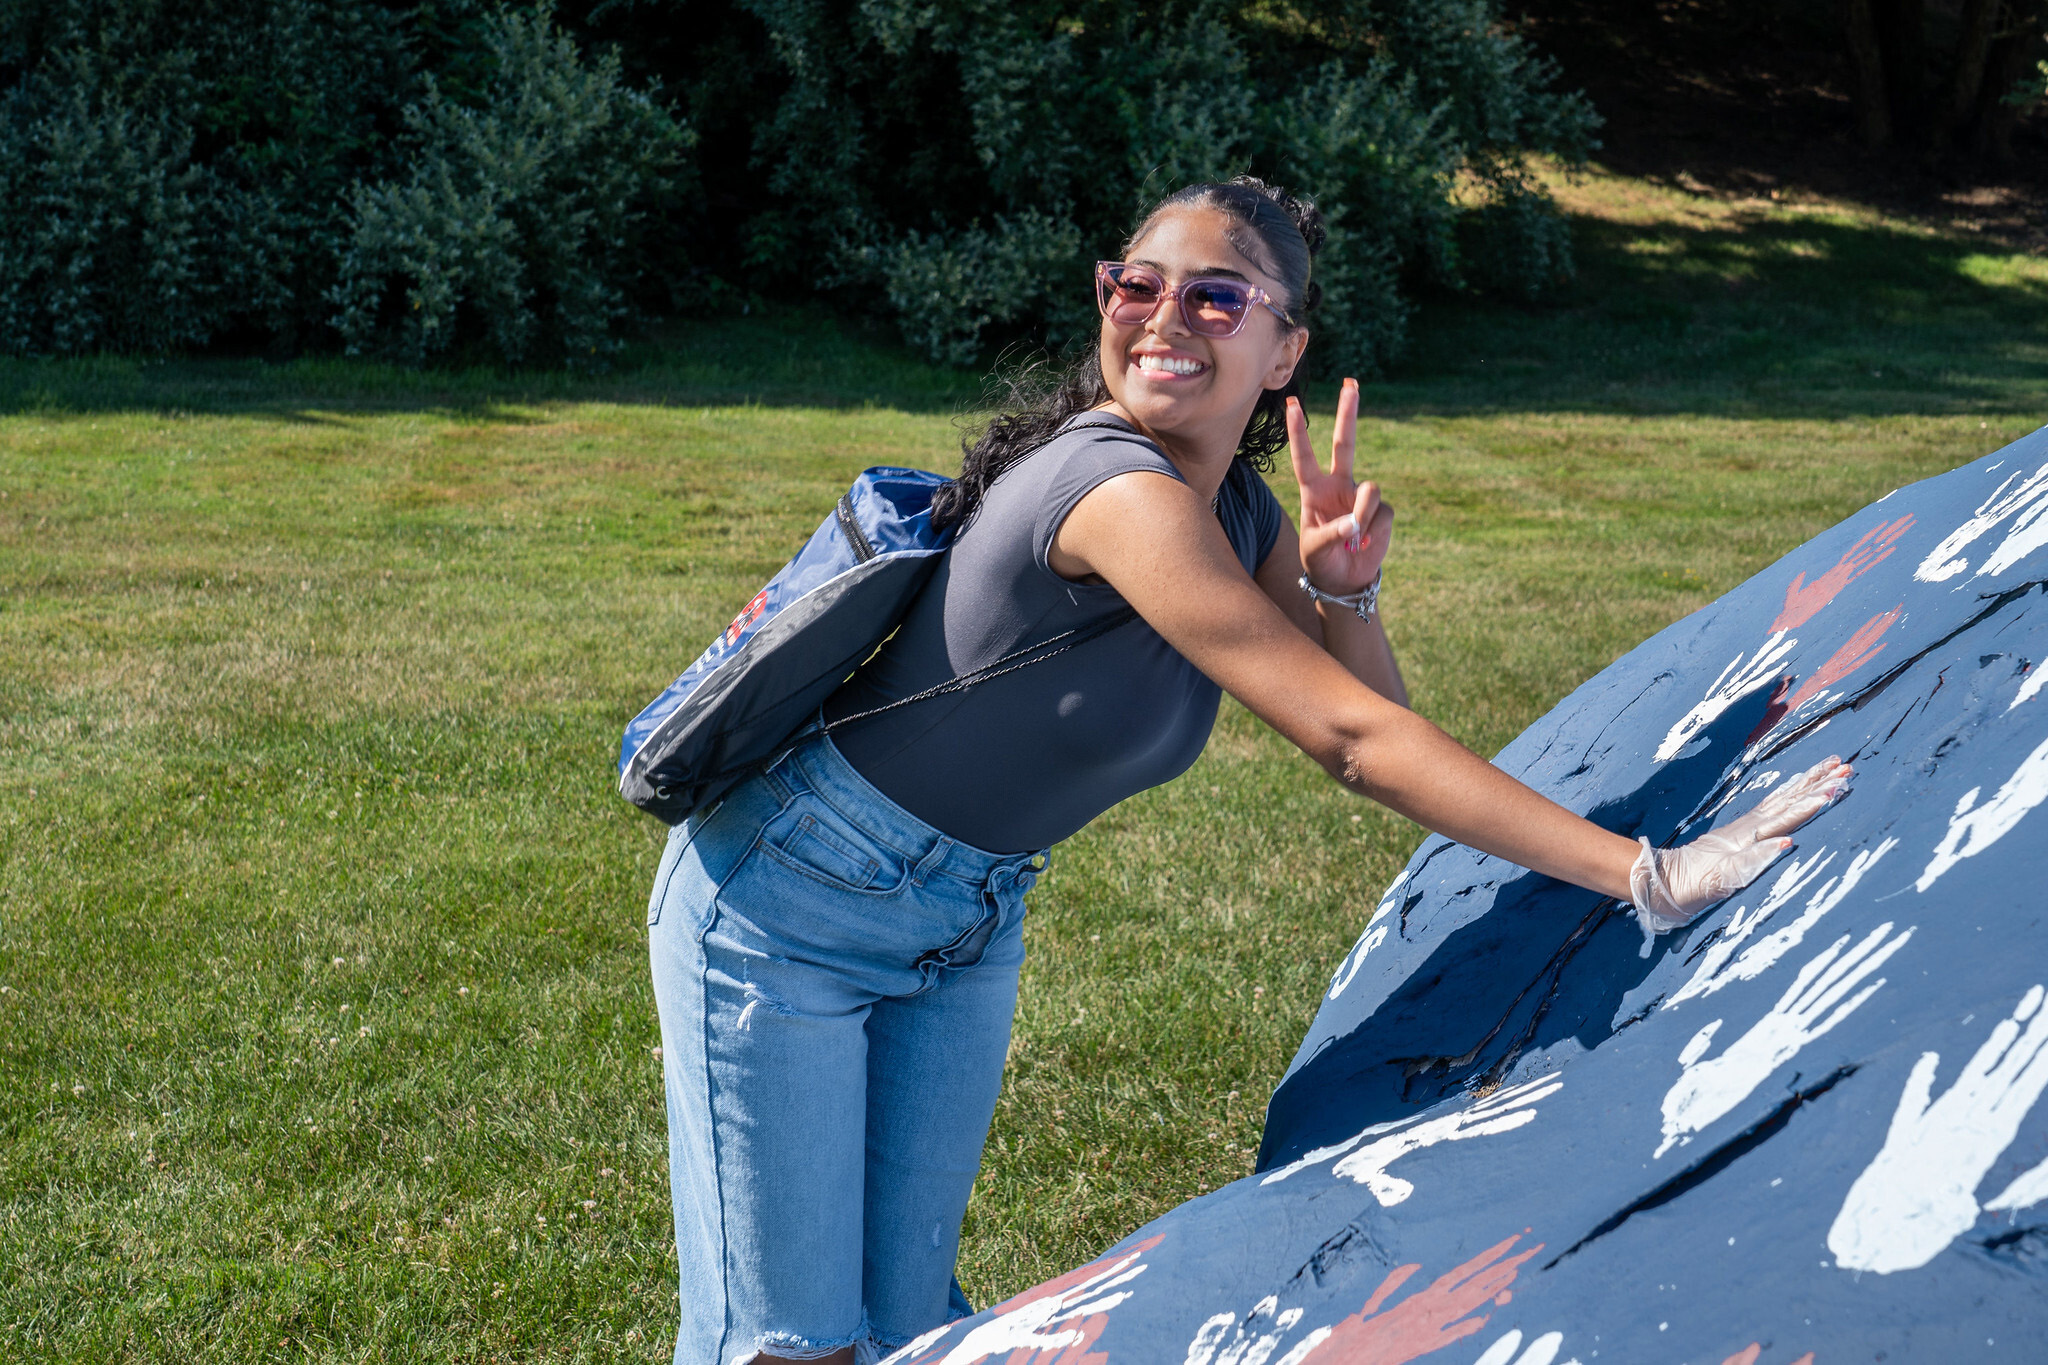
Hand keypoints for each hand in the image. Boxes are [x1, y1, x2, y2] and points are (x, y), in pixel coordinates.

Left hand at [1288, 378, 1391, 595]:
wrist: (1344, 581)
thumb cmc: (1321, 562)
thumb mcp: (1315, 550)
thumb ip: (1332, 533)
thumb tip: (1355, 522)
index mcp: (1314, 491)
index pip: (1304, 457)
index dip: (1298, 433)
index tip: (1291, 405)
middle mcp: (1338, 486)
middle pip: (1345, 443)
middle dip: (1348, 413)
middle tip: (1351, 382)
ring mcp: (1361, 497)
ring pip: (1370, 492)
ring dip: (1363, 516)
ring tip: (1353, 539)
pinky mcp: (1382, 512)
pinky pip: (1383, 514)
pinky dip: (1373, 532)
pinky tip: (1364, 544)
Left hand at [1630, 756, 1852, 934]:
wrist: (1666, 882)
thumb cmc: (1696, 884)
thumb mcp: (1726, 877)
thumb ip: (1756, 859)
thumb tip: (1789, 842)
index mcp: (1750, 837)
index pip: (1788, 816)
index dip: (1812, 803)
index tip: (1837, 788)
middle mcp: (1750, 828)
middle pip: (1789, 801)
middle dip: (1818, 785)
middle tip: (1846, 767)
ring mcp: (1745, 828)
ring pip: (1782, 800)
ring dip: (1807, 784)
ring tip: (1831, 766)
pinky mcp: (1740, 833)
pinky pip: (1771, 807)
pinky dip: (1787, 795)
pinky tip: (1795, 788)